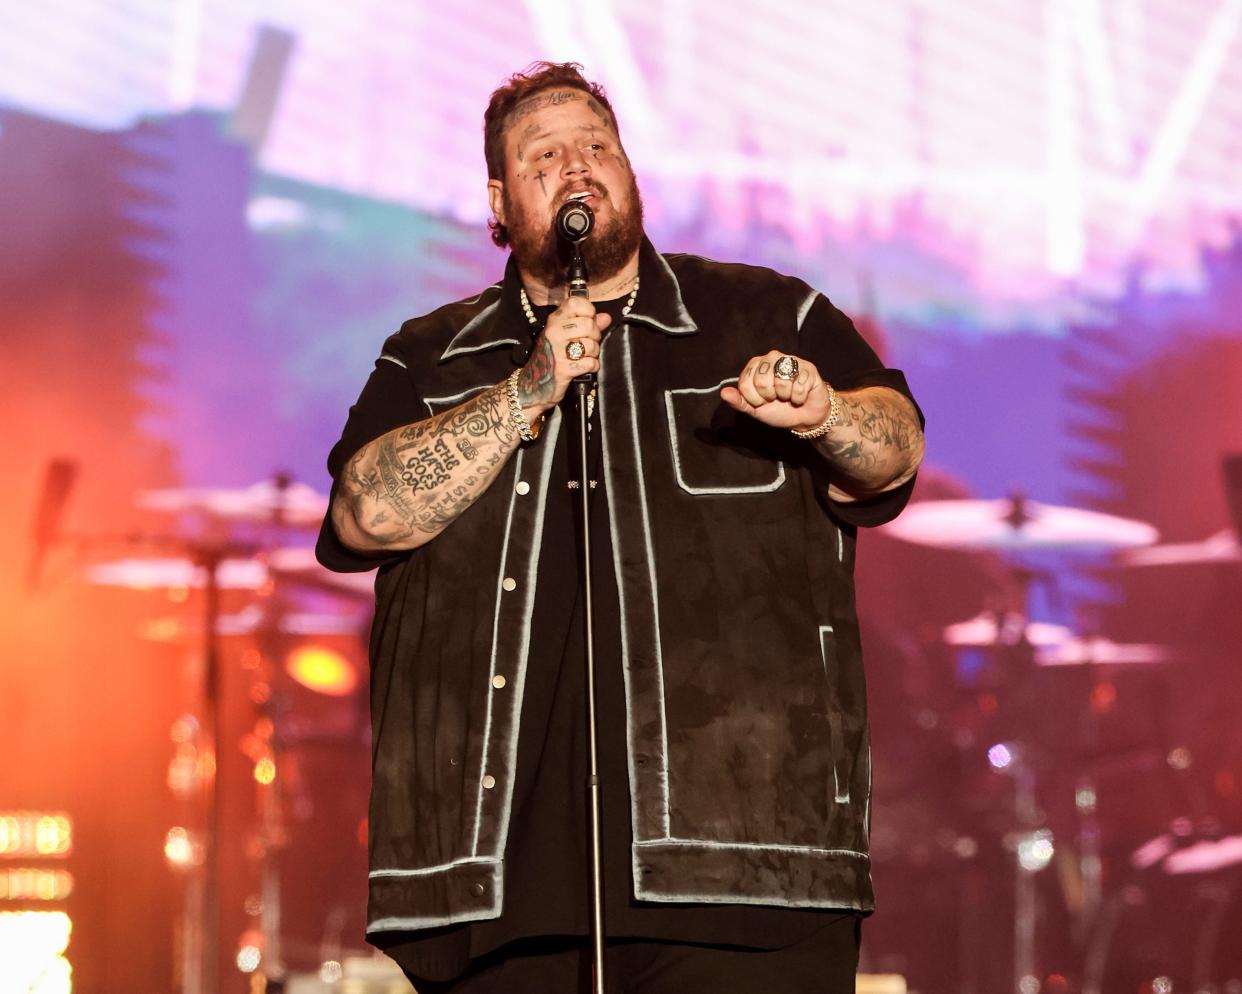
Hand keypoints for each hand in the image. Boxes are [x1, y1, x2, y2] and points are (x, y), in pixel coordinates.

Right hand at [515, 297, 611, 412]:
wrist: (534, 384)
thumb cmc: (552, 357)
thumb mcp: (566, 336)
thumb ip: (588, 324)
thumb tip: (606, 317)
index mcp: (554, 320)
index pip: (575, 303)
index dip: (588, 311)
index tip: (588, 320)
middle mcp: (554, 332)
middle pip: (588, 324)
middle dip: (595, 336)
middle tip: (588, 343)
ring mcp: (557, 350)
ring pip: (591, 344)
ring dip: (593, 353)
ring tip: (585, 356)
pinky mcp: (562, 369)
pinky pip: (589, 363)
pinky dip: (592, 366)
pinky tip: (584, 367)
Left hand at [720, 351, 829, 430]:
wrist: (804, 417)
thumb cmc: (777, 410)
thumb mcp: (754, 409)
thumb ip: (739, 401)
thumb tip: (723, 393)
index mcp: (755, 365)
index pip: (745, 384)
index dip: (753, 399)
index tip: (762, 401)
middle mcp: (772, 357)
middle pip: (762, 381)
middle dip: (769, 397)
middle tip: (776, 398)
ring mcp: (791, 360)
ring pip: (781, 382)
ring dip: (786, 396)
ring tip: (788, 396)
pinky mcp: (808, 368)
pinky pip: (799, 386)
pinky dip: (799, 397)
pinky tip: (800, 396)